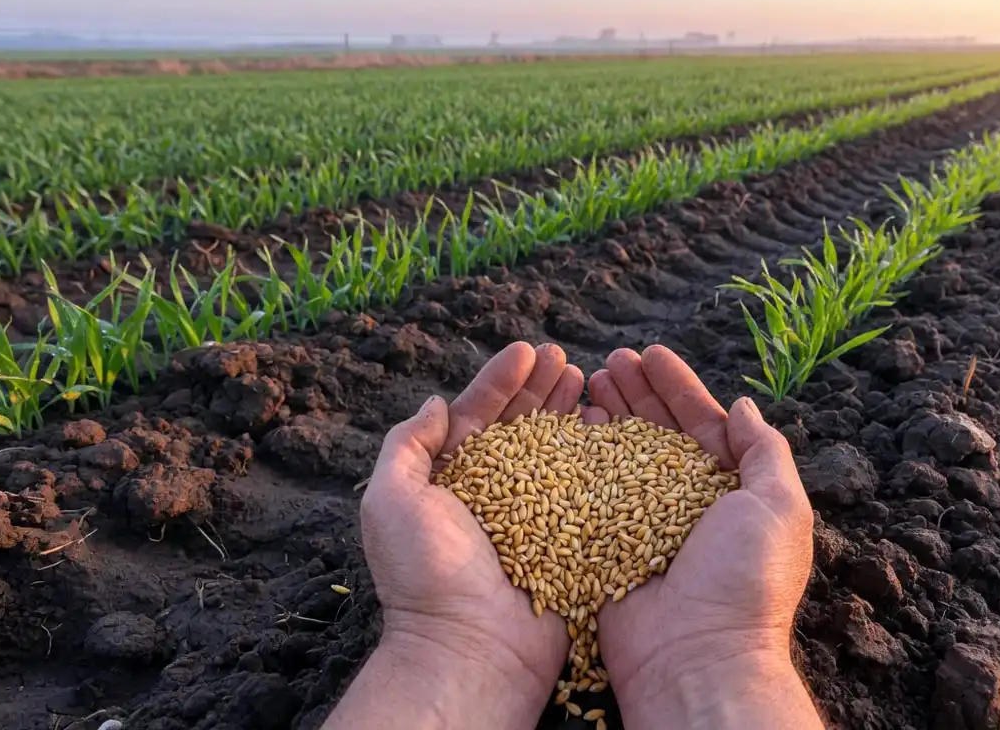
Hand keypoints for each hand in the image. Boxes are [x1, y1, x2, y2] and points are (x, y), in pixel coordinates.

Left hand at [326, 342, 583, 729]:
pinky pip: (583, 490)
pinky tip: (608, 428)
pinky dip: (596, 456)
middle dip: (541, 389)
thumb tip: (435, 403)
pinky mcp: (565, 540)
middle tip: (565, 357)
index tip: (526, 349)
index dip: (501, 380)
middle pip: (521, 427)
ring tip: (588, 380)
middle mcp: (491, 494)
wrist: (470, 649)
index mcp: (450, 481)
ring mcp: (532, 517)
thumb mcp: (391, 500)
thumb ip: (407, 445)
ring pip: (555, 451)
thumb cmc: (424, 575)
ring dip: (570, 413)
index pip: (478, 416)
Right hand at [585, 346, 821, 728]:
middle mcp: (686, 502)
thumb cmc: (745, 581)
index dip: (677, 387)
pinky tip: (570, 424)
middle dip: (635, 393)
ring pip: (621, 455)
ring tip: (587, 380)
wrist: (696, 657)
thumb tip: (741, 405)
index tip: (651, 353)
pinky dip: (582, 455)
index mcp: (730, 491)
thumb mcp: (779, 506)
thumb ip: (764, 451)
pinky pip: (592, 490)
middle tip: (610, 360)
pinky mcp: (608, 542)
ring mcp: (644, 521)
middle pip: (657, 432)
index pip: (702, 424)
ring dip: (607, 415)